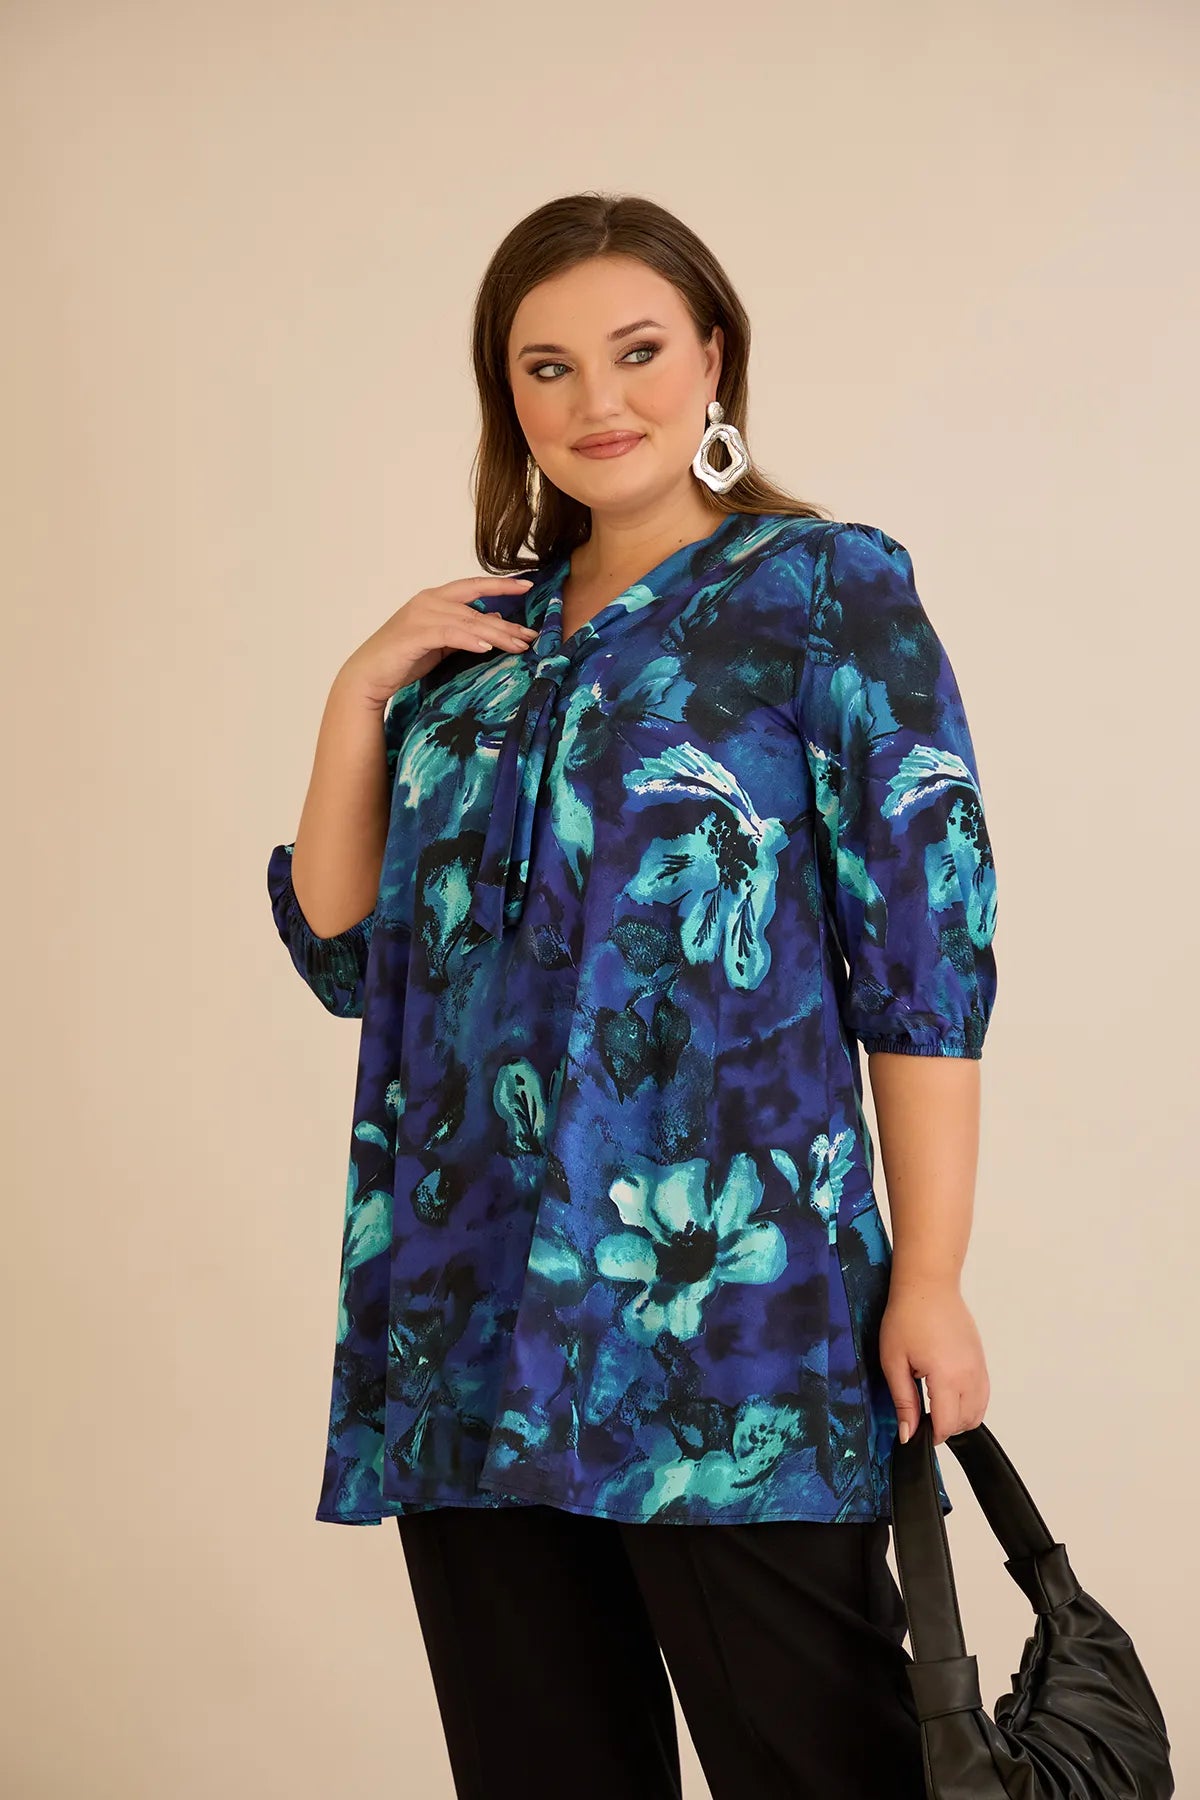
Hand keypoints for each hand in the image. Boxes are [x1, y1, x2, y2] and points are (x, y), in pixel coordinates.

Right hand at [340, 574, 540, 710]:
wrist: (368, 675)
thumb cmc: (404, 658)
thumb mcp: (442, 642)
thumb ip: (466, 629)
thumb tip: (498, 623)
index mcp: (435, 598)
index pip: (474, 586)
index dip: (501, 584)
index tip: (529, 585)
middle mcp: (429, 601)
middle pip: (476, 607)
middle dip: (507, 622)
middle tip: (532, 634)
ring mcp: (421, 615)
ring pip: (468, 621)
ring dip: (496, 634)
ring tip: (519, 646)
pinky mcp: (415, 634)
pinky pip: (450, 634)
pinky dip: (470, 639)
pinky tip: (488, 648)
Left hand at [879, 1275, 989, 1446]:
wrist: (927, 1286)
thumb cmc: (907, 1316)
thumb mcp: (894, 1362)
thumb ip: (904, 1402)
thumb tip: (908, 1433)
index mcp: (947, 1377)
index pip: (948, 1425)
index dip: (931, 1436)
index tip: (917, 1433)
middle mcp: (970, 1375)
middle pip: (967, 1422)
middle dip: (945, 1428)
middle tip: (922, 1418)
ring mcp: (979, 1367)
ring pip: (979, 1411)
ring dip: (960, 1417)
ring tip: (936, 1406)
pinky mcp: (981, 1359)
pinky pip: (983, 1393)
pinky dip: (970, 1403)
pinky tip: (949, 1393)